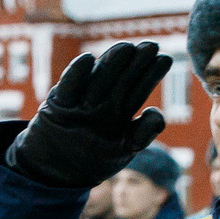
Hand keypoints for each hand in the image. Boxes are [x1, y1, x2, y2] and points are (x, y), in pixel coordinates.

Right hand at [8, 41, 173, 188]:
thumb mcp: (122, 151)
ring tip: (125, 48)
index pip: (139, 89)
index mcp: (120, 111)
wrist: (55, 172)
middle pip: (121, 79)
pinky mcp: (58, 105)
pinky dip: (76, 74)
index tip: (165, 59)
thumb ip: (142, 134)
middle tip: (151, 46)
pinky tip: (86, 59)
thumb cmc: (92, 160)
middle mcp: (102, 102)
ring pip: (98, 79)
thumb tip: (156, 113)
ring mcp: (80, 102)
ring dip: (111, 63)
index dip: (151, 73)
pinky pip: (68, 87)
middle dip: (136, 63)